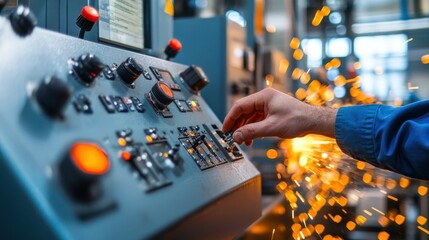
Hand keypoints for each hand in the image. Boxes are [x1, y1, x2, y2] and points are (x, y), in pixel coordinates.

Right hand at [222, 88, 336, 144]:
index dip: (230, 118)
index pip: (239, 106)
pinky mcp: (272, 112)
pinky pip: (257, 120)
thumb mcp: (272, 127)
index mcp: (263, 97)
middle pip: (243, 112)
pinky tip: (251, 139)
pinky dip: (253, 129)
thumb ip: (252, 132)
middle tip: (232, 137)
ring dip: (245, 129)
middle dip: (237, 125)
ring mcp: (268, 105)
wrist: (313, 121)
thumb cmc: (297, 119)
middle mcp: (264, 99)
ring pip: (250, 117)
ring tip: (242, 141)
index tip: (225, 130)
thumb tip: (236, 136)